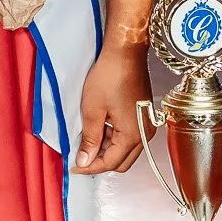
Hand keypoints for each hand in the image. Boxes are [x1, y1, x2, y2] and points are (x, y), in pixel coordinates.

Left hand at [74, 43, 152, 173]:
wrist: (126, 53)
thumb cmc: (110, 76)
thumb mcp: (93, 110)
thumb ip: (90, 139)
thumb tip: (85, 160)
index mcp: (133, 135)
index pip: (111, 163)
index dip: (91, 167)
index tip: (75, 166)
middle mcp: (145, 133)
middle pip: (122, 161)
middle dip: (101, 161)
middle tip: (81, 155)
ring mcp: (146, 124)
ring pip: (126, 150)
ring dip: (107, 148)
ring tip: (88, 137)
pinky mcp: (144, 116)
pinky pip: (130, 137)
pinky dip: (114, 137)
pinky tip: (100, 126)